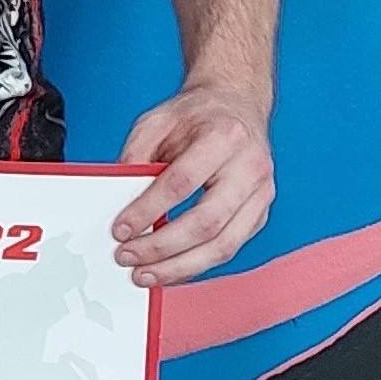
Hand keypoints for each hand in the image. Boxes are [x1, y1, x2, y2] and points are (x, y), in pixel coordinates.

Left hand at [113, 84, 273, 287]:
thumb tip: (119, 201)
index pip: (182, 183)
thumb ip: (136, 156)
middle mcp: (250, 167)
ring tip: (146, 274)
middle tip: (128, 257)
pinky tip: (171, 268)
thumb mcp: (157, 121)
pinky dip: (197, 264)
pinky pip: (230, 248)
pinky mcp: (260, 213)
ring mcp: (261, 193)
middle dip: (162, 248)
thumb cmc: (199, 115)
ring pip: (223, 245)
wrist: (237, 105)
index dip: (148, 210)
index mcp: (225, 136)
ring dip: (180, 267)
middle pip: (206, 223)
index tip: (121, 229)